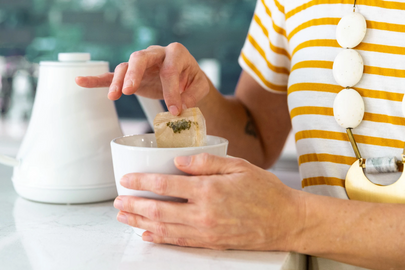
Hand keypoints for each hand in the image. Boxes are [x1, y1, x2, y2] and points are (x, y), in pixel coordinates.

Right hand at [75, 43, 209, 115]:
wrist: (185, 77)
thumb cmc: (192, 80)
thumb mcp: (199, 87)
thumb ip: (192, 95)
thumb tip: (180, 106)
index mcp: (176, 53)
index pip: (170, 70)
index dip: (172, 90)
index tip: (175, 110)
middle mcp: (155, 53)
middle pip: (140, 58)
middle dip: (134, 73)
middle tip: (130, 90)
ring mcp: (141, 64)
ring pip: (125, 67)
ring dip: (118, 81)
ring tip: (115, 97)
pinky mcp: (130, 75)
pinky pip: (111, 75)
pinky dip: (97, 79)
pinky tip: (81, 81)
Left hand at [113, 154, 304, 250]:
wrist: (287, 220)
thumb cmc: (265, 191)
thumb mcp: (238, 166)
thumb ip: (206, 162)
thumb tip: (178, 160)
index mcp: (208, 190)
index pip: (166, 184)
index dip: (142, 181)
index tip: (126, 179)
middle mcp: (203, 213)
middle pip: (159, 209)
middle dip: (134, 205)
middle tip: (117, 202)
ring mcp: (206, 231)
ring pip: (164, 228)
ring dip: (140, 223)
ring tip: (124, 218)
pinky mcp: (211, 243)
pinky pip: (179, 242)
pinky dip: (160, 239)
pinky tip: (148, 235)